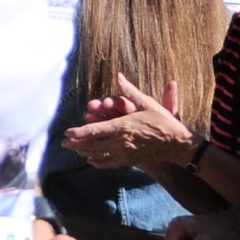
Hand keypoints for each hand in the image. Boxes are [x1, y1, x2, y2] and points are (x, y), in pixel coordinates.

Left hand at [63, 72, 194, 171]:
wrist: (176, 144)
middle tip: (63, 143)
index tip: (67, 133)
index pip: (95, 131)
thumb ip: (130, 91)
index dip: (79, 132)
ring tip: (73, 150)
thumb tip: (119, 76)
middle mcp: (121, 142)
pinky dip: (98, 162)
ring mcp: (124, 153)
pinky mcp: (129, 161)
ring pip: (99, 154)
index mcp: (123, 126)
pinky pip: (109, 163)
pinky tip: (91, 160)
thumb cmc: (163, 121)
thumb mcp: (147, 103)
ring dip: (84, 152)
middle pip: (93, 144)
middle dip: (76, 143)